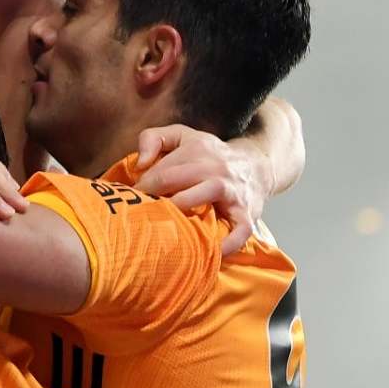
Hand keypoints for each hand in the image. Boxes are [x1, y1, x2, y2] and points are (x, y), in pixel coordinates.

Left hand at [134, 125, 266, 255]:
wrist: (256, 165)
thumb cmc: (209, 154)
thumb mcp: (181, 135)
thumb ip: (152, 138)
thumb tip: (140, 163)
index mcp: (197, 150)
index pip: (161, 172)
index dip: (142, 188)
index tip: (132, 201)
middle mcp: (215, 169)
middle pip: (175, 182)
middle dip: (153, 199)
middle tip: (140, 216)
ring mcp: (232, 192)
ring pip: (202, 198)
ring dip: (179, 213)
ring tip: (163, 227)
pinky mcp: (247, 214)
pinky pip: (239, 232)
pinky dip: (226, 244)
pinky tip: (208, 252)